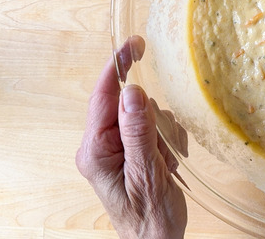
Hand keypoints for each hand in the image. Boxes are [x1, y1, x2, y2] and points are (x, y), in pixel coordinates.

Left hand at [76, 36, 186, 238]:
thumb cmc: (149, 219)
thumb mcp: (147, 174)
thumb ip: (138, 132)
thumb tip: (132, 92)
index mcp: (95, 150)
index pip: (103, 97)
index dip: (117, 67)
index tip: (133, 45)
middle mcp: (101, 146)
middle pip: (128, 105)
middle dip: (153, 118)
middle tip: (165, 144)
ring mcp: (117, 148)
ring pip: (145, 115)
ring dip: (163, 133)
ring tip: (167, 162)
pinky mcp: (132, 152)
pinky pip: (153, 128)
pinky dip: (167, 140)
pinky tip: (169, 162)